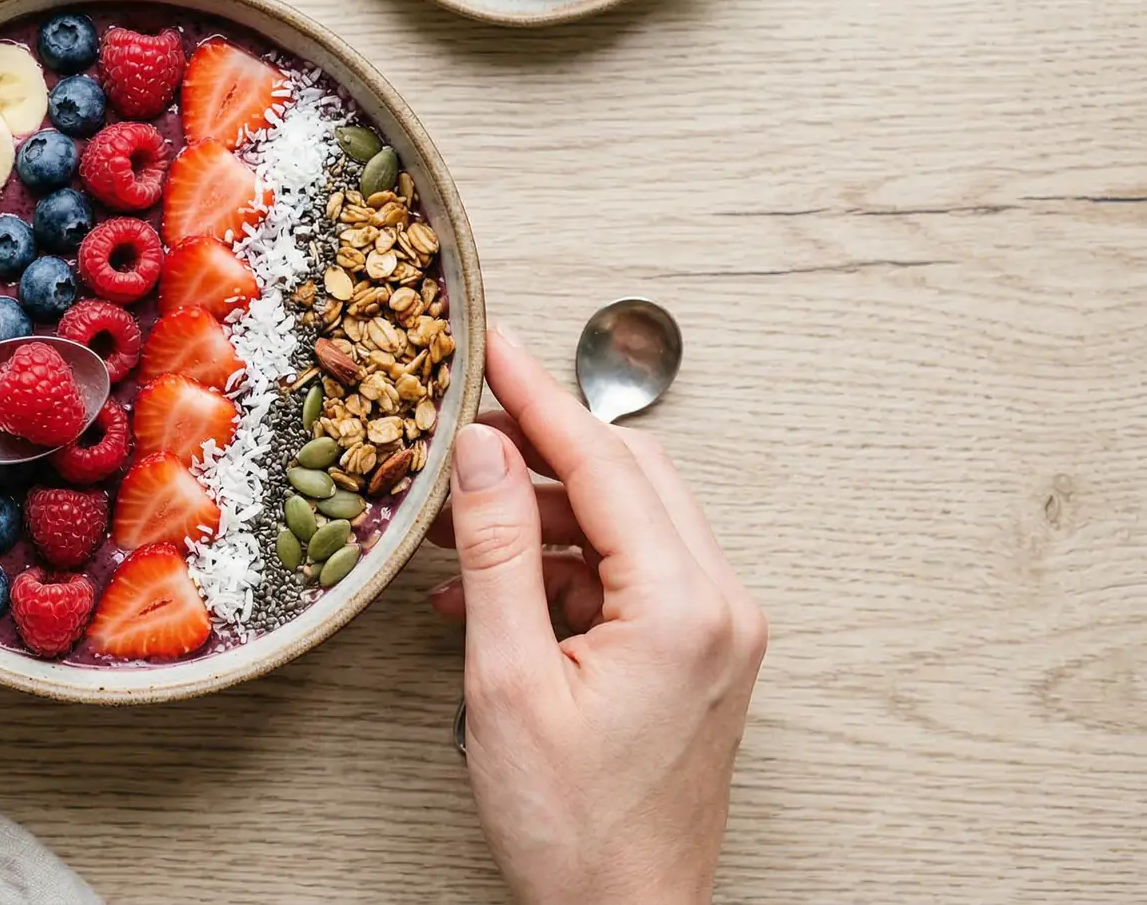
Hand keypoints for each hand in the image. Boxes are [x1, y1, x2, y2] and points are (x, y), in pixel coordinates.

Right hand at [428, 328, 765, 904]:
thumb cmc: (575, 829)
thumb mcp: (510, 681)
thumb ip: (498, 551)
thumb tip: (485, 450)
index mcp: (683, 606)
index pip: (604, 462)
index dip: (536, 397)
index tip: (492, 346)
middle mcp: (719, 606)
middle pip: (629, 475)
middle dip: (543, 442)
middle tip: (468, 416)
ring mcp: (716, 632)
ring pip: (627, 520)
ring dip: (543, 509)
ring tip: (456, 523)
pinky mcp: (697, 656)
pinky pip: (628, 574)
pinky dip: (560, 565)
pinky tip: (487, 589)